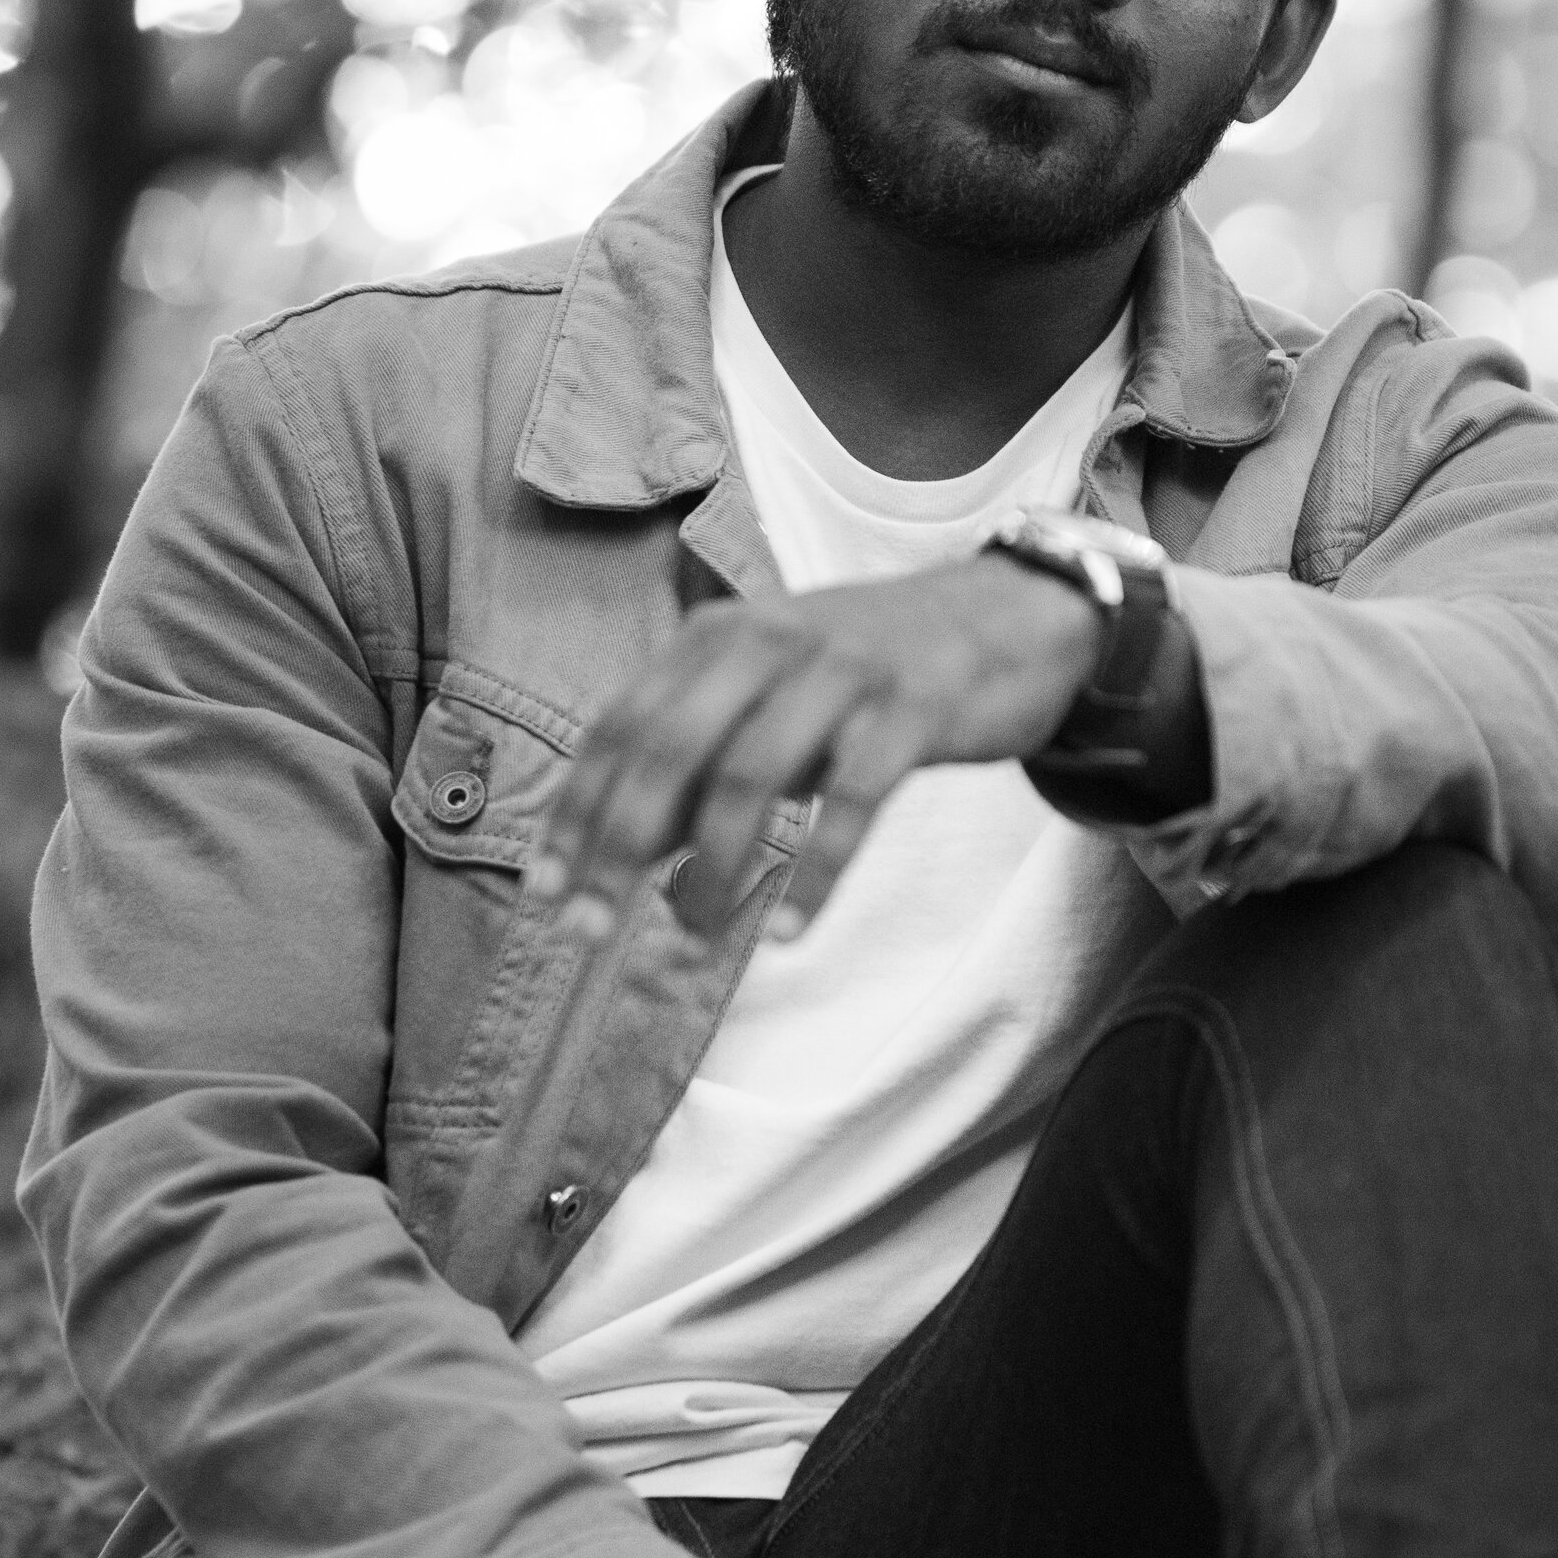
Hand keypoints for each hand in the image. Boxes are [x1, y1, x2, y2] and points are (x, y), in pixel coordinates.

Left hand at [524, 555, 1102, 948]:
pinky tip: (790, 931)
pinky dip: (816, 870)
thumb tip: (626, 852)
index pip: (621, 727)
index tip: (548, 894)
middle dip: (617, 848)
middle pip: (667, 749)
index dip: (576, 812)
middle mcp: (767, 641)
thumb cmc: (873, 674)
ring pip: (750, 773)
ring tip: (693, 939)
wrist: (1008, 617)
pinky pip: (853, 798)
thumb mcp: (772, 700)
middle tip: (589, 933)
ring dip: (711, 866)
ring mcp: (840, 671)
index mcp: (718, 637)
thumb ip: (702, 762)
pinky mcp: (911, 708)